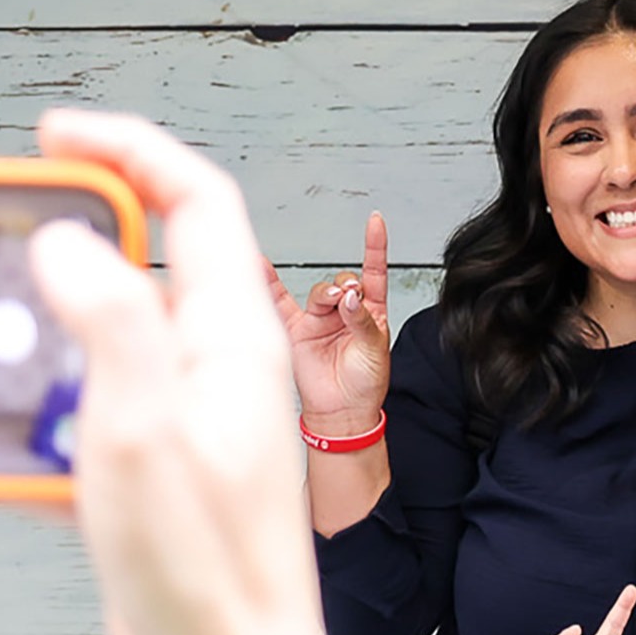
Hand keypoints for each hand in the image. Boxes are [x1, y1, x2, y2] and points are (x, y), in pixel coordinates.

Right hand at [28, 110, 326, 634]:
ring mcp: (189, 426)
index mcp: (230, 341)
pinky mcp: (158, 480)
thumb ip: (108, 325)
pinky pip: (89, 423)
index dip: (129, 150)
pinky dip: (36, 423)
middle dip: (69, 233)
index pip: (195, 202)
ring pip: (107, 345)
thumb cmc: (202, 570)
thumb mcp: (141, 431)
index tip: (54, 134)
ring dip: (39, 335)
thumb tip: (64, 241)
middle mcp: (217, 371)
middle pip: (145, 263)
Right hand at [266, 211, 391, 431]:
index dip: (375, 246)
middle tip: (348, 300)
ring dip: (325, 293)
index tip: (375, 221)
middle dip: (346, 285)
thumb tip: (348, 295)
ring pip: (318, 291)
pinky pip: (280, 302)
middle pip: (342, 281)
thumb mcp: (375, 349)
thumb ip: (362, 319)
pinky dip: (269, 283)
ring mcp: (319, 319)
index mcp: (370, 312)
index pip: (373, 272)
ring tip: (331, 305)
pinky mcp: (297, 330)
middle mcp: (343, 311)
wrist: (343, 413)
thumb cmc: (366, 383)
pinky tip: (260, 265)